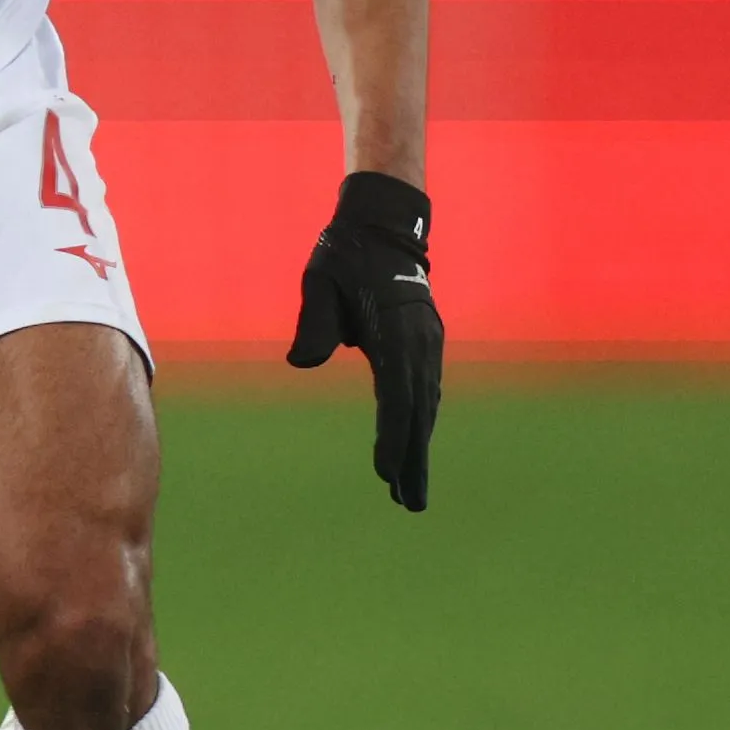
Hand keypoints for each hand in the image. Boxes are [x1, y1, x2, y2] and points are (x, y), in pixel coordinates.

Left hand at [286, 171, 440, 511]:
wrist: (383, 225)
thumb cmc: (345, 256)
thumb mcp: (319, 282)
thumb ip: (313, 323)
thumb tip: (301, 361)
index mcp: (395, 333)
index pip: (395, 398)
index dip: (392, 439)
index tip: (385, 475)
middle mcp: (420, 343)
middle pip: (418, 412)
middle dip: (414, 460)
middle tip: (410, 504)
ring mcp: (429, 342)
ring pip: (426, 405)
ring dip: (419, 446)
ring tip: (410, 489)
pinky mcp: (427, 340)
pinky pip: (426, 391)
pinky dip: (420, 421)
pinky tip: (414, 444)